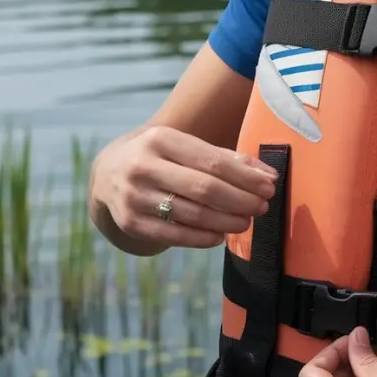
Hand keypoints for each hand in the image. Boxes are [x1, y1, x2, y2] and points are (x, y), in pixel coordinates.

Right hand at [90, 125, 277, 249]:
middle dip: (240, 200)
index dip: (245, 177)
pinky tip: (220, 235)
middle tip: (262, 207)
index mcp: (159, 139)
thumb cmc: (159, 158)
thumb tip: (268, 176)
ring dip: (227, 221)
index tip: (269, 187)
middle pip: (204, 189)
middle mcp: (143, 166)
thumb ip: (225, 158)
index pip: (212, 161)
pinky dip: (203, 237)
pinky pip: (176, 235)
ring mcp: (134, 196)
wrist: (107, 175)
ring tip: (246, 221)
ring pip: (193, 214)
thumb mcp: (183, 147)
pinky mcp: (132, 223)